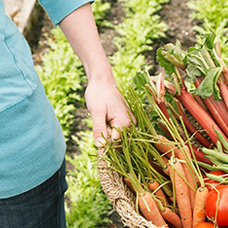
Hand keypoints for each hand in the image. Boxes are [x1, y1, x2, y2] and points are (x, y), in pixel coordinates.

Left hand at [57, 4, 130, 146]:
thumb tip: (100, 147)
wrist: (102, 80)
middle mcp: (131, 124)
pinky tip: (105, 123)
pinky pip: (120, 132)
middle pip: (120, 143)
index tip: (96, 144)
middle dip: (108, 142)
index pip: (116, 145)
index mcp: (125, 123)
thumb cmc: (98, 94)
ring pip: (120, 139)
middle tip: (98, 131)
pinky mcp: (127, 120)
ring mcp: (130, 122)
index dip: (105, 146)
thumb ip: (99, 130)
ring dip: (110, 137)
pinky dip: (112, 132)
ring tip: (102, 124)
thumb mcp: (96, 112)